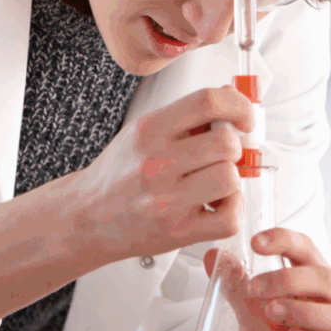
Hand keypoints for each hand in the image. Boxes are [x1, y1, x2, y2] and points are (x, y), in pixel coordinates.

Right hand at [69, 87, 250, 260]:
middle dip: (235, 147)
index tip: (243, 117)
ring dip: (232, 179)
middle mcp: (155, 163)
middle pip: (226, 142)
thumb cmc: (118, 175)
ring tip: (216, 182)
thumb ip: (185, 117)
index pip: (207, 102)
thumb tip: (230, 98)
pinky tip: (215, 204)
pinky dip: (233, 209)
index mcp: (149, 130)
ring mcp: (166, 200)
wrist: (87, 217)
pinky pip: (229, 217)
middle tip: (225, 155)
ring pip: (230, 178)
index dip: (238, 106)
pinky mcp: (177, 232)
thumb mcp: (142, 133)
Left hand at [245, 229, 330, 330]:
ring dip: (303, 310)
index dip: (284, 240)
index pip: (306, 251)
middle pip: (325, 278)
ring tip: (272, 313)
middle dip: (288, 279)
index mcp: (311, 286)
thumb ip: (237, 287)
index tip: (255, 243)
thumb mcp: (254, 315)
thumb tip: (215, 256)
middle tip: (254, 289)